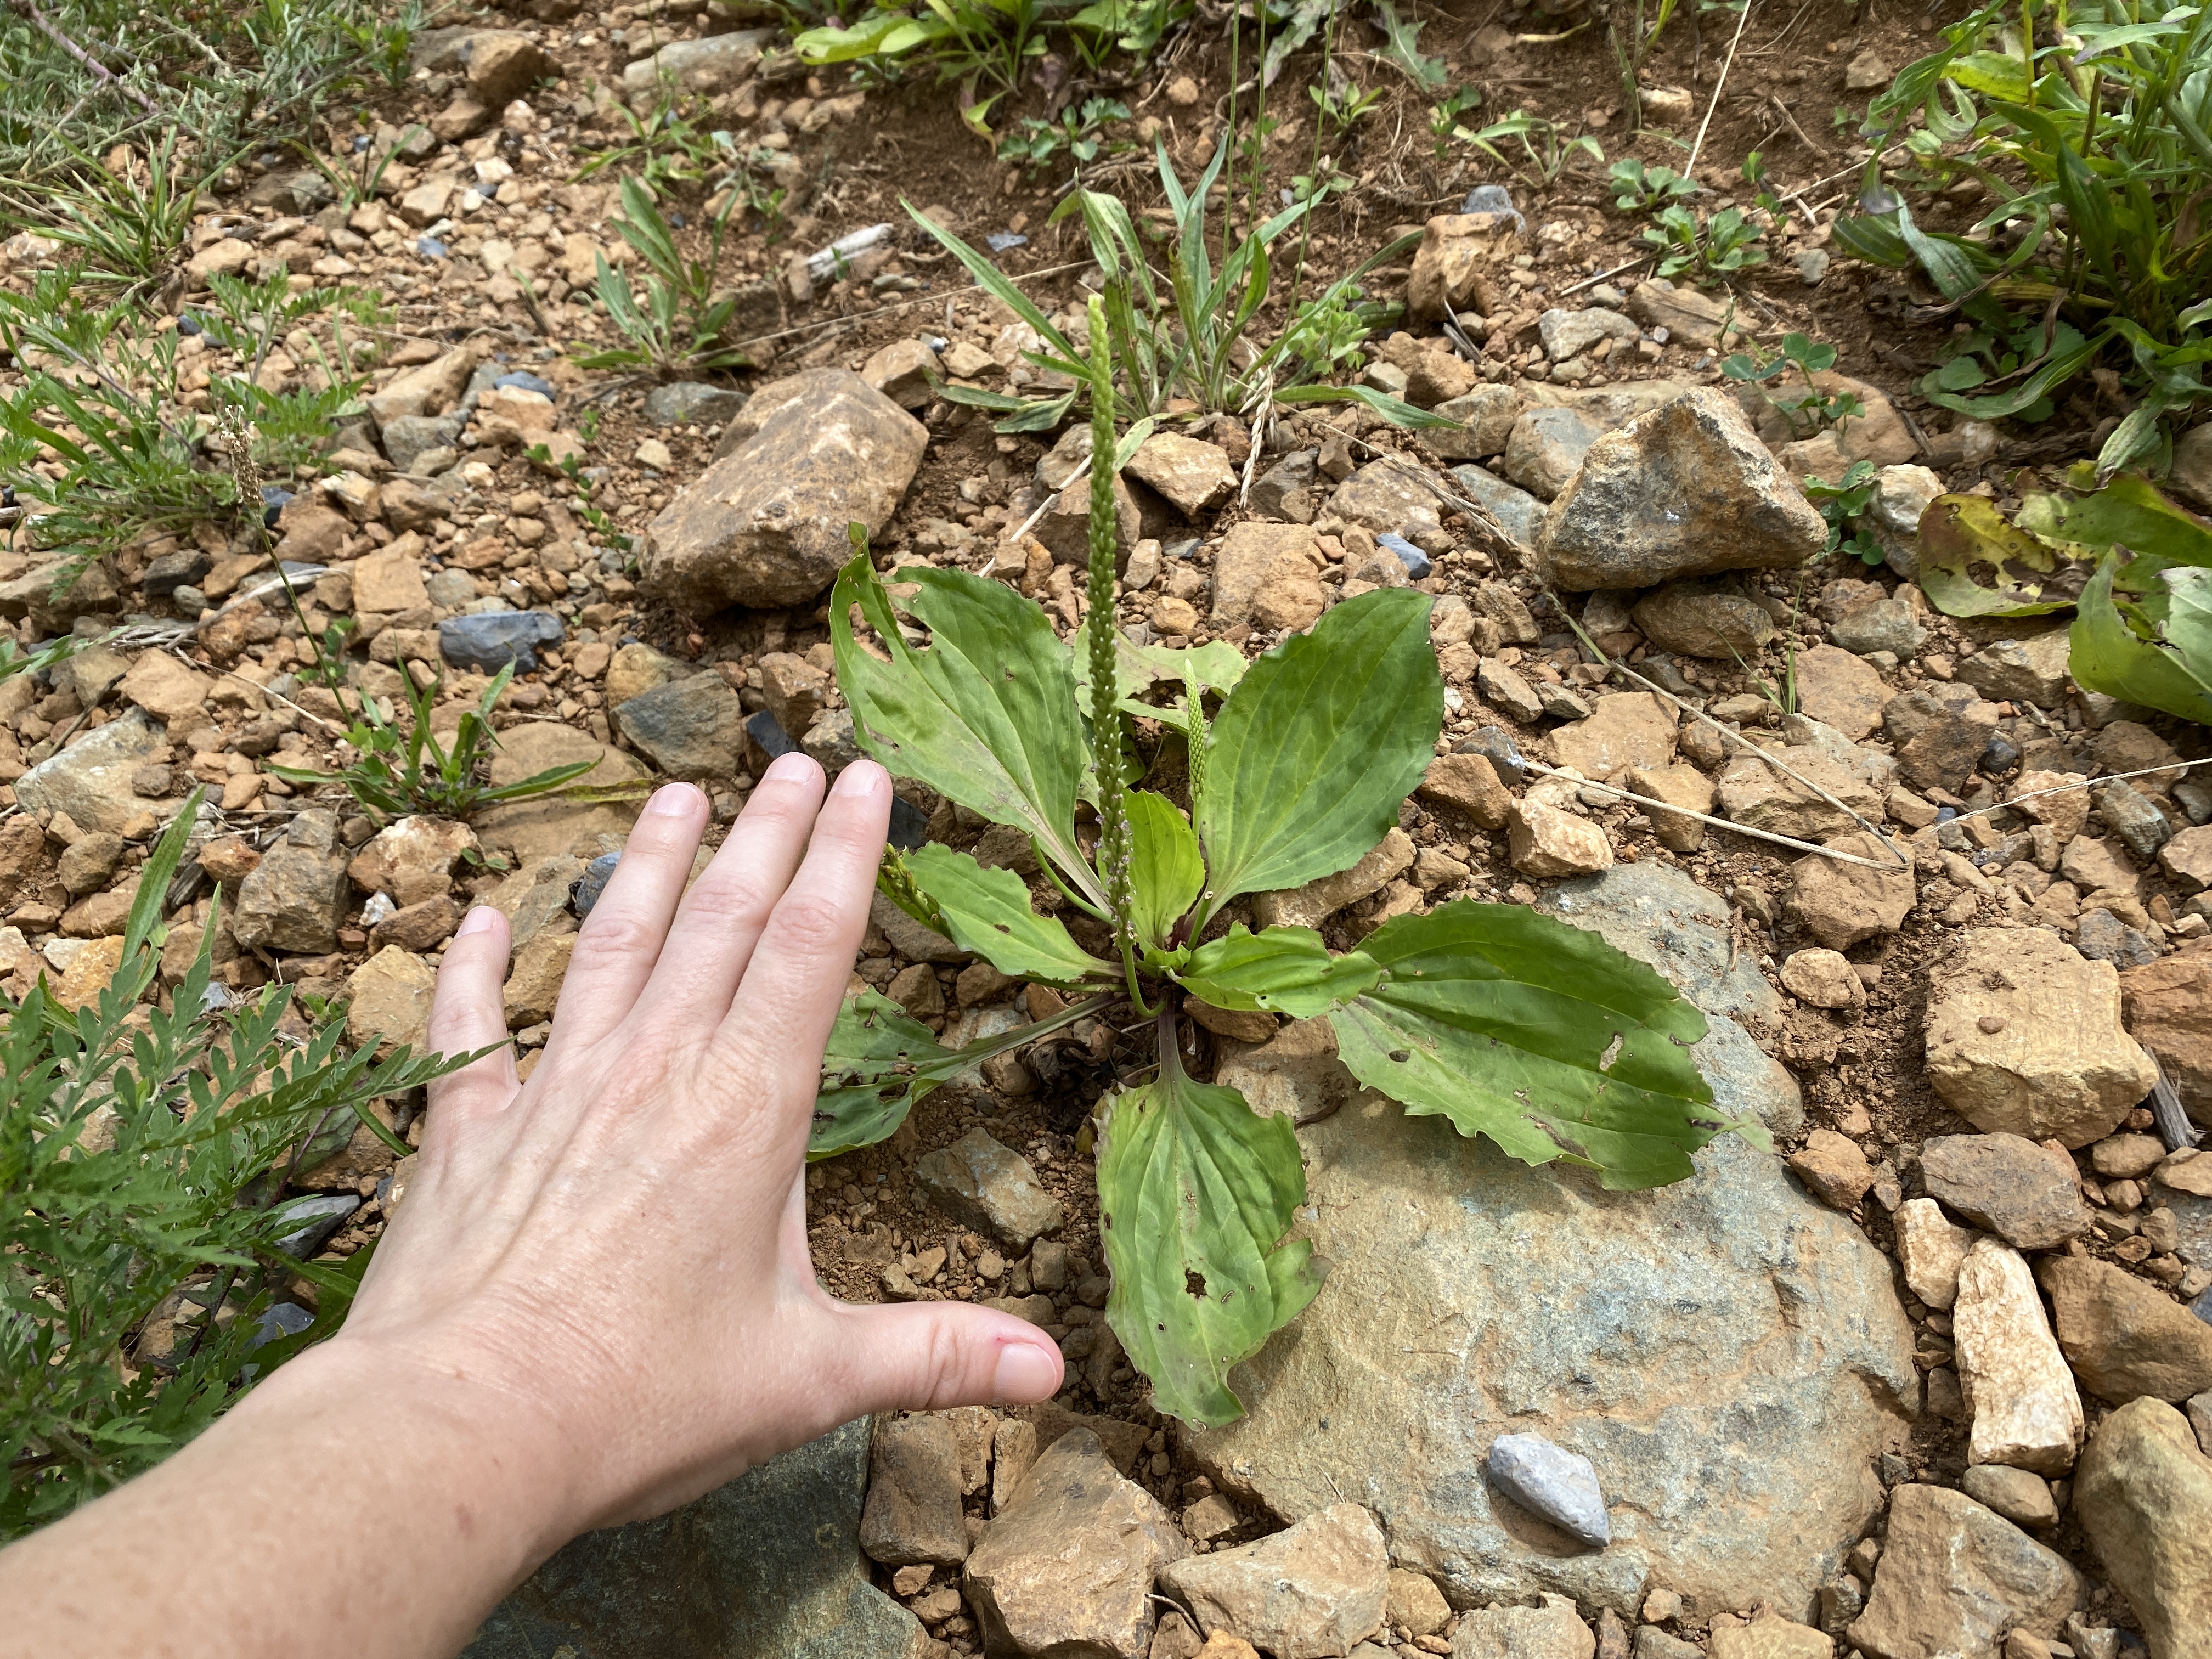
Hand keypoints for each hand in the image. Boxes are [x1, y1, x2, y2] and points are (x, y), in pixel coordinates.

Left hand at [327, 754, 1063, 1535]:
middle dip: (768, 833)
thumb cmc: (640, 1402)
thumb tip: (1052, 1368)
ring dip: (647, 864)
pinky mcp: (468, 1132)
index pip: (809, 949)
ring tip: (676, 790)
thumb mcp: (810, 1380)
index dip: (846, 857)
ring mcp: (554, 1090)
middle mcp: (654, 1072)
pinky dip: (471, 968)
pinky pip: (470, 1029)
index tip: (865, 778)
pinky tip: (476, 918)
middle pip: (721, 920)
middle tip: (798, 758)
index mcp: (746, 1111)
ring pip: (611, 945)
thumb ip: (934, 1356)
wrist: (461, 1428)